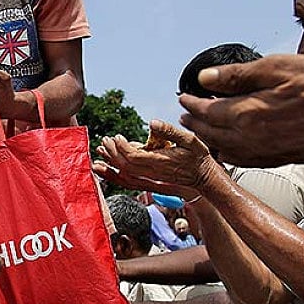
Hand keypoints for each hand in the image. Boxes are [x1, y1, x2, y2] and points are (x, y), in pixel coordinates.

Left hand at [92, 120, 217, 196]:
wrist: (204, 177)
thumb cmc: (198, 157)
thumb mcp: (189, 139)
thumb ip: (170, 131)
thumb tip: (152, 123)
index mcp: (160, 161)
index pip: (134, 157)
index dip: (122, 147)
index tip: (116, 137)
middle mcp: (153, 172)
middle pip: (126, 165)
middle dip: (112, 153)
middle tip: (104, 141)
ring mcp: (151, 178)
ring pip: (125, 174)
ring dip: (110, 163)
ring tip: (99, 153)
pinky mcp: (150, 180)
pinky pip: (128, 179)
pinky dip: (115, 174)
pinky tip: (107, 168)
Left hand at [178, 54, 303, 166]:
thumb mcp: (279, 67)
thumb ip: (238, 76)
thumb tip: (205, 78)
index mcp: (248, 114)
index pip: (207, 111)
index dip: (192, 104)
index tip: (183, 97)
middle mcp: (252, 139)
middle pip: (213, 133)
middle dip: (196, 123)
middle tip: (186, 115)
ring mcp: (267, 153)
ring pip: (227, 149)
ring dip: (211, 138)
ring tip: (202, 129)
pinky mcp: (282, 159)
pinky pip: (246, 159)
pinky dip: (231, 152)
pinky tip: (231, 146)